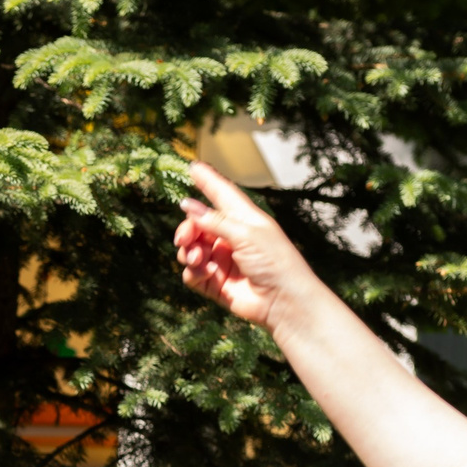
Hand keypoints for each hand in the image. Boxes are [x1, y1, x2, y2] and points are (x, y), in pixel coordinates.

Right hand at [173, 162, 321, 328]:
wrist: (282, 300)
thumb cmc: (274, 261)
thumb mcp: (245, 234)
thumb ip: (214, 221)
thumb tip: (187, 206)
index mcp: (244, 219)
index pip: (221, 194)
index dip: (208, 181)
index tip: (193, 166)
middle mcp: (231, 237)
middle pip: (198, 226)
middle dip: (187, 230)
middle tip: (184, 239)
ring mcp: (222, 261)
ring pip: (191, 250)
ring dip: (189, 252)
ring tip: (197, 259)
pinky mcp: (215, 283)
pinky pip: (192, 273)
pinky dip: (193, 272)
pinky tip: (206, 274)